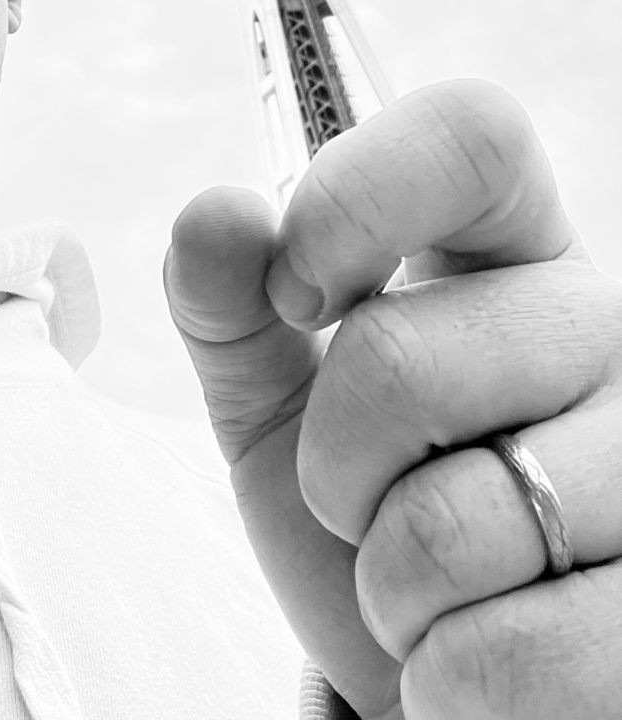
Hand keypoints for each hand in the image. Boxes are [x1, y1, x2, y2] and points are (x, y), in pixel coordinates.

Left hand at [163, 79, 621, 717]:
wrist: (432, 668)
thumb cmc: (361, 508)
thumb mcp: (274, 400)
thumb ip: (229, 304)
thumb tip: (218, 212)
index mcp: (506, 255)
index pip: (471, 136)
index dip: (357, 195)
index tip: (296, 290)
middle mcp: (600, 330)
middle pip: (399, 357)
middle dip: (331, 466)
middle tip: (362, 502)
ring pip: (455, 521)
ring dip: (392, 586)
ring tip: (428, 585)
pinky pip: (516, 653)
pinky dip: (450, 679)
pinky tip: (473, 657)